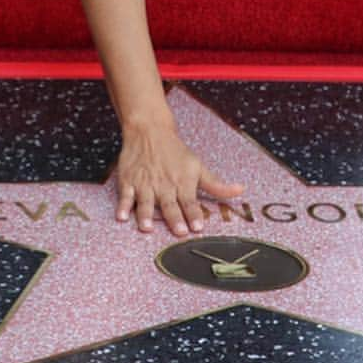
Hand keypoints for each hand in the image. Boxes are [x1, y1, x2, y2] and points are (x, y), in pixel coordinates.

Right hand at [116, 120, 243, 234]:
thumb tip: (240, 190)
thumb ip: (216, 185)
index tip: (198, 227)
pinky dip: (123, 205)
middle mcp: (164, 184)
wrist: (150, 130)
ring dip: (146, 215)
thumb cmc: (175, 152)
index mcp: (182, 182)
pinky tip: (122, 217)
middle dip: (174, 218)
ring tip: (147, 228)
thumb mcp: (197, 166)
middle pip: (169, 204)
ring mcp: (145, 183)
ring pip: (146, 202)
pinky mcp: (129, 181)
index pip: (189, 201)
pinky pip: (126, 195)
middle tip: (179, 232)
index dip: (194, 214)